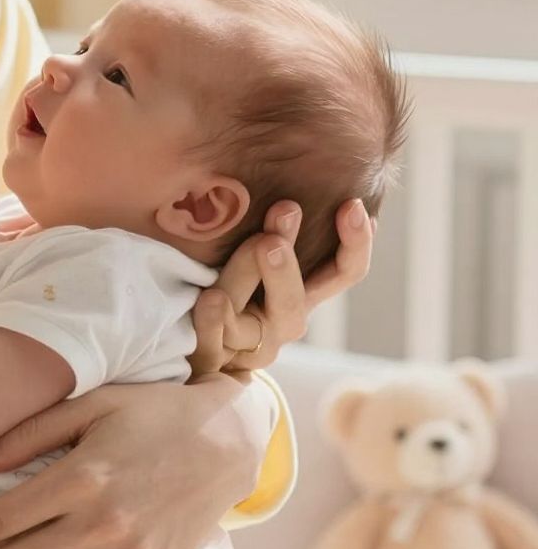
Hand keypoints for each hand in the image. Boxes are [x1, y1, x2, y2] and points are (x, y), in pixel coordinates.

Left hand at [190, 198, 374, 377]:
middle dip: (284, 265)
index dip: (355, 243)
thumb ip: (271, 226)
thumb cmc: (229, 281)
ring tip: (235, 259)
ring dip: (241, 282)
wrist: (193, 341)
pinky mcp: (215, 363)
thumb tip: (285, 185)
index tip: (352, 205)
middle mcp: (283, 322)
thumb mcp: (251, 249)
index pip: (344, 272)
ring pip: (247, 324)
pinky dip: (211, 322)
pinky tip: (209, 298)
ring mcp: (249, 348)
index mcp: (303, 293)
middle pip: (293, 302)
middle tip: (278, 223)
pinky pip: (213, 345)